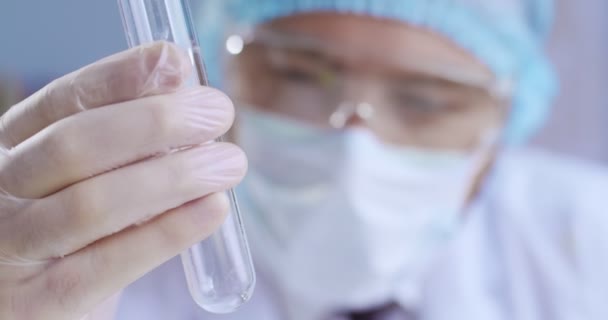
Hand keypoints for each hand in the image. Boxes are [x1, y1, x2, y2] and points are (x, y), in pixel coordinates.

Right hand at [0, 42, 246, 319]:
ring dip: (174, 176)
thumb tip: (176, 78)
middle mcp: (2, 192)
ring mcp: (15, 248)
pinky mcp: (42, 300)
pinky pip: (111, 263)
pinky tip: (213, 209)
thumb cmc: (70, 233)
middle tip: (217, 112)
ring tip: (230, 163)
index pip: (62, 102)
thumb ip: (124, 137)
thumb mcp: (85, 178)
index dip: (119, 78)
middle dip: (155, 122)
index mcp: (12, 151)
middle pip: (75, 145)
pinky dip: (169, 232)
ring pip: (94, 203)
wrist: (31, 307)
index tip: (175, 63)